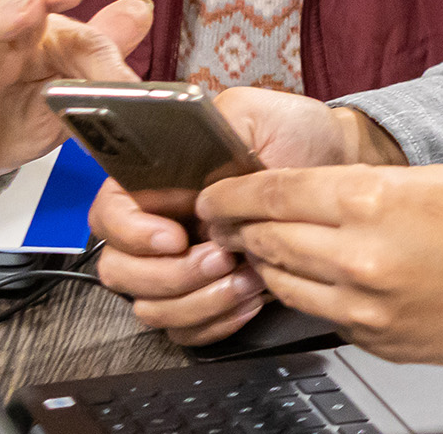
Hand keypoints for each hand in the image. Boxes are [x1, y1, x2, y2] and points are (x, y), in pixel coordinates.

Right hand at [0, 0, 151, 195]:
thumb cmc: (15, 115)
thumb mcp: (66, 88)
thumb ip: (99, 51)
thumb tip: (140, 9)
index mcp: (33, 40)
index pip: (59, 19)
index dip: (84, 26)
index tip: (97, 12)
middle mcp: (0, 48)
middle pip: (16, 10)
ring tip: (24, 10)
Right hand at [92, 89, 406, 344]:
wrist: (334, 168)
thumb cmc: (293, 137)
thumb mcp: (255, 112)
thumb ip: (215, 123)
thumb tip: (186, 162)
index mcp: (155, 181)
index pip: (108, 214)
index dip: (132, 233)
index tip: (175, 237)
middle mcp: (157, 226)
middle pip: (119, 270)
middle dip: (170, 275)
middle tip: (222, 258)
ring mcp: (179, 265)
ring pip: (152, 307)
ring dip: (199, 300)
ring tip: (248, 277)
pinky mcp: (206, 295)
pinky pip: (187, 329)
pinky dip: (216, 320)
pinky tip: (251, 298)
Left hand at [199, 164, 442, 366]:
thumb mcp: (431, 177)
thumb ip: (365, 186)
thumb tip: (313, 194)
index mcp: (375, 203)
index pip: (275, 193)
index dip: (235, 192)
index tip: (218, 191)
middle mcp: (362, 259)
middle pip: (269, 239)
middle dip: (242, 227)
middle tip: (231, 218)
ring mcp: (367, 307)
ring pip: (284, 284)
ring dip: (270, 263)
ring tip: (271, 247)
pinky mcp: (376, 341)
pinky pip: (323, 314)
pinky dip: (316, 293)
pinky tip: (328, 278)